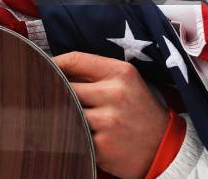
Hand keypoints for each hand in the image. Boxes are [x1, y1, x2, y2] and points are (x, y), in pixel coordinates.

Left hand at [53, 52, 168, 178]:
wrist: (164, 148)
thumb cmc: (138, 110)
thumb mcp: (126, 81)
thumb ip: (96, 72)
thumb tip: (57, 67)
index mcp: (120, 72)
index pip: (76, 59)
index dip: (55, 62)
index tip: (43, 66)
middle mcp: (114, 93)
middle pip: (67, 85)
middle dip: (56, 89)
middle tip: (46, 92)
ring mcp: (108, 121)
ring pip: (67, 110)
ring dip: (62, 113)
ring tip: (60, 113)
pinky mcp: (102, 146)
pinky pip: (74, 135)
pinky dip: (71, 133)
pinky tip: (74, 133)